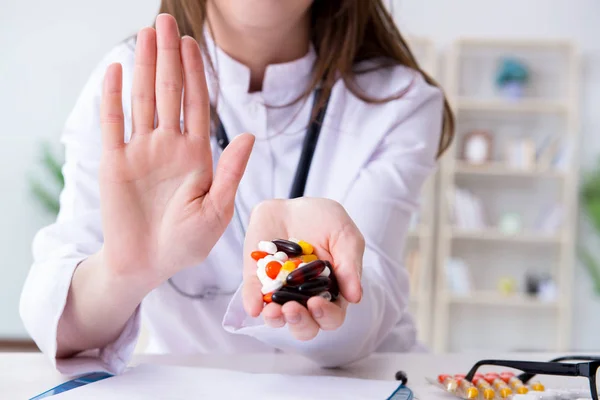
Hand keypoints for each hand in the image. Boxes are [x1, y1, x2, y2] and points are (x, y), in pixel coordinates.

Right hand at [99, 14, 253, 289]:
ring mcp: (141, 151)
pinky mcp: (115, 162)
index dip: (194, 73)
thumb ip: (230, 172)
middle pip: (169, 92)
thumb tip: (248, 135)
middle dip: (168, 57)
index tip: (191, 43)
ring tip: (144, 34)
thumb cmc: (186, 243)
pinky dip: (113, 97)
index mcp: (196, 154)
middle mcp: (169, 145)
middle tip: (164, 21)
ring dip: (144, 67)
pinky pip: (113, 123)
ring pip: (143, 100)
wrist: (148, 264)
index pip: (196, 104)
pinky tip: (117, 70)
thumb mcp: (216, 210)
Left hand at [242, 198, 364, 340]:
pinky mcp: (256, 280)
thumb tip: (356, 297)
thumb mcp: (344, 235)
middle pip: (306, 326)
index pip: (332, 316)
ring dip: (277, 320)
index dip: (326, 316)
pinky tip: (254, 307)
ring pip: (279, 319)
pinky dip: (253, 303)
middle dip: (300, 323)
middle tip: (294, 309)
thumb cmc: (324, 220)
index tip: (316, 304)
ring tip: (275, 310)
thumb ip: (350, 264)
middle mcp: (305, 298)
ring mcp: (280, 291)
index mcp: (332, 292)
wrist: (293, 203)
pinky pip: (253, 297)